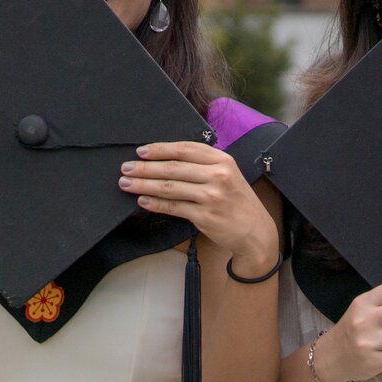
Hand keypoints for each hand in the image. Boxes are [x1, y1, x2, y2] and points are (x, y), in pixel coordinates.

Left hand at [120, 142, 276, 267]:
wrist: (256, 232)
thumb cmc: (237, 201)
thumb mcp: (229, 175)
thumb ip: (204, 165)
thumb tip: (166, 160)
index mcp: (223, 160)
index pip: (186, 149)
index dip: (161, 149)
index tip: (142, 151)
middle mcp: (218, 176)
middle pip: (173, 168)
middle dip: (145, 167)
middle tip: (126, 168)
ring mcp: (211, 197)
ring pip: (170, 187)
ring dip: (144, 184)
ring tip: (126, 183)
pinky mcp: (205, 216)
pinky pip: (174, 207)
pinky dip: (155, 203)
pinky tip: (142, 200)